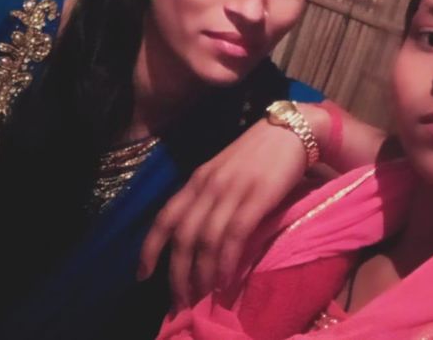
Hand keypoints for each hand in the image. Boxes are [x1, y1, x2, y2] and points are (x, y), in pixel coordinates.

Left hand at [138, 107, 329, 305]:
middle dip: (176, 274)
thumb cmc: (259, 152)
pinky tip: (225, 281)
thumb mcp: (224, 170)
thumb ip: (209, 196)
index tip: (141, 275)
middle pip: (183, 235)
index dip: (150, 248)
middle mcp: (209, 184)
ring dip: (201, 275)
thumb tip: (197, 236)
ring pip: (206, 240)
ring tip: (201, 298)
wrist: (292, 129)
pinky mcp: (257, 196)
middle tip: (179, 303)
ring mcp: (233, 189)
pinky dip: (226, 262)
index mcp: (198, 178)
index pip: (165, 216)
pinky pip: (234, 235)